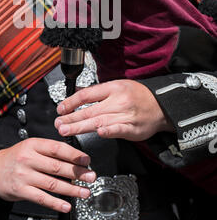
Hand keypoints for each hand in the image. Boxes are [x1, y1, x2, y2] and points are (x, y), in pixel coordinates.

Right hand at [0, 138, 95, 212]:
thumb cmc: (16, 157)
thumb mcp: (30, 147)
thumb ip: (49, 151)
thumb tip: (74, 159)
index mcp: (33, 145)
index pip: (57, 148)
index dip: (74, 154)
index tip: (86, 160)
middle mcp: (28, 159)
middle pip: (57, 167)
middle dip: (77, 173)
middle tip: (91, 176)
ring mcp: (24, 176)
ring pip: (52, 184)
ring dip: (71, 189)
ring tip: (85, 192)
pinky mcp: (21, 191)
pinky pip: (42, 198)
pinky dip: (56, 203)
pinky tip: (66, 205)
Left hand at [54, 80, 173, 141]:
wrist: (161, 106)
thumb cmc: (137, 95)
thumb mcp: (117, 86)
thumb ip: (97, 92)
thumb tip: (76, 92)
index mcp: (113, 88)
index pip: (86, 94)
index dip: (71, 102)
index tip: (60, 109)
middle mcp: (118, 101)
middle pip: (89, 110)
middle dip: (71, 118)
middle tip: (58, 124)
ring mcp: (125, 115)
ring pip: (99, 121)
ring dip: (80, 127)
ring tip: (66, 130)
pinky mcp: (132, 129)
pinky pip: (119, 129)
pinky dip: (109, 131)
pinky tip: (99, 133)